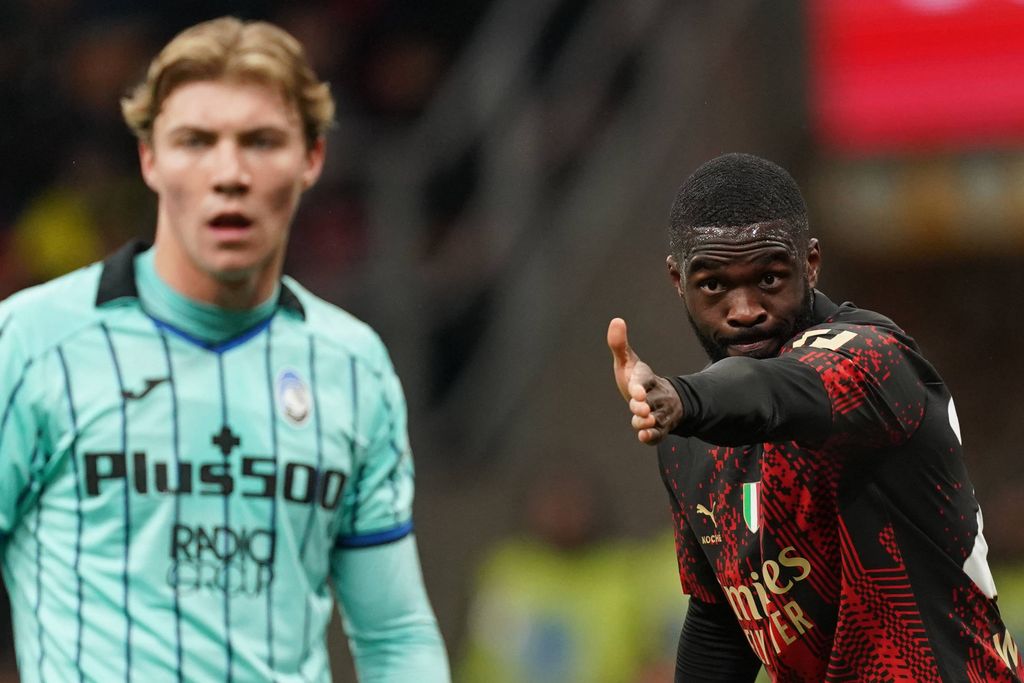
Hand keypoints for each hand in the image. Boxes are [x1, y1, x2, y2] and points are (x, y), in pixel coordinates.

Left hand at [607, 318, 683, 443]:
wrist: (660, 398)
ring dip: (648, 422)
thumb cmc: (638, 378)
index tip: (636, 392)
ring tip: (641, 422)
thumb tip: (616, 320)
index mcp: (645, 377)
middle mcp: (655, 394)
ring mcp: (659, 411)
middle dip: (643, 406)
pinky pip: (659, 434)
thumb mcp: (628, 361)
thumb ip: (619, 345)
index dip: (640, 386)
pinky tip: (644, 436)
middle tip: (640, 408)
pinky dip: (652, 436)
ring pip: (656, 418)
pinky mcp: (660, 427)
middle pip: (651, 401)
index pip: (643, 380)